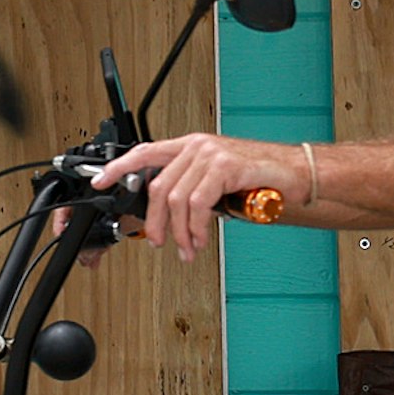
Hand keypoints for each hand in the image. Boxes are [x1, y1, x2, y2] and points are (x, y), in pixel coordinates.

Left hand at [88, 133, 297, 262]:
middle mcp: (196, 146)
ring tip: (189, 248)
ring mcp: (210, 154)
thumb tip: (168, 217)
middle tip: (158, 242)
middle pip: (158, 187)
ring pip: (177, 200)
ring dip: (180, 232)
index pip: (144, 152)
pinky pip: (198, 204)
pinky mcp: (225, 167)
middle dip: (154, 222)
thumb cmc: (257, 179)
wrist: (293, 173)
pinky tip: (202, 239)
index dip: (119, 167)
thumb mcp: (215, 181)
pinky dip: (196, 228)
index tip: (100, 181)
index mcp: (189, 146)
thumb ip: (190, 189)